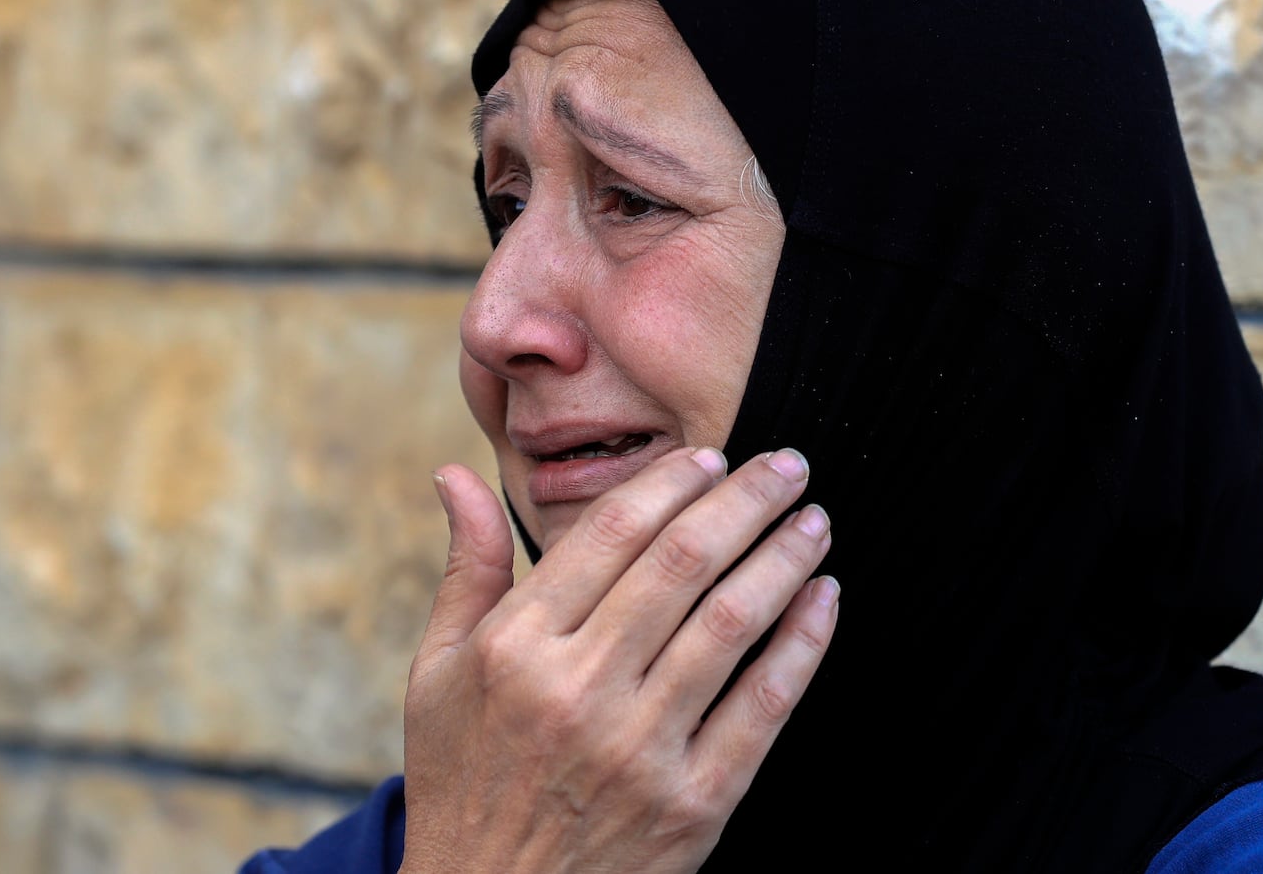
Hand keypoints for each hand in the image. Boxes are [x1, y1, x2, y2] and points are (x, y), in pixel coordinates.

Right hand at [400, 447, 837, 873]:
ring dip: (785, 559)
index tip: (710, 458)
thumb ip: (466, 568)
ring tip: (813, 520)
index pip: (611, 534)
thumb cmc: (464, 775)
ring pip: (733, 623)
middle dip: (747, 500)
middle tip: (787, 465)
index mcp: (517, 648)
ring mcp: (641, 750)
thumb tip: (456, 475)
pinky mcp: (695, 805)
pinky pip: (764, 707)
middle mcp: (579, 691)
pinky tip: (824, 600)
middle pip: (683, 564)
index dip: (671, 483)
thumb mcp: (438, 671)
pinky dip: (804, 644)